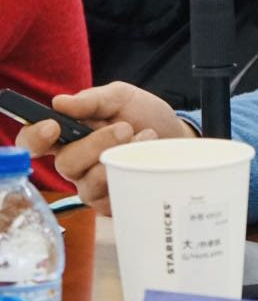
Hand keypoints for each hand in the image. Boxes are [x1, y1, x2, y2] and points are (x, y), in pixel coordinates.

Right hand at [15, 83, 193, 214]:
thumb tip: (60, 102)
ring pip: (89, 183)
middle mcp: (76, 164)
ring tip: (144, 137)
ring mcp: (93, 185)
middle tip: (124, 128)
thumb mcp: (120, 98)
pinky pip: (114, 197)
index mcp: (68, 136)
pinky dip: (132, 174)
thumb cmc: (144, 116)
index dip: (35, 138)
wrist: (179, 136)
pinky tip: (147, 156)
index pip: (35, 142)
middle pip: (65, 164)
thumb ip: (92, 100)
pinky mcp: (114, 202)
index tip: (53, 127)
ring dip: (118, 159)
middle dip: (95, 144)